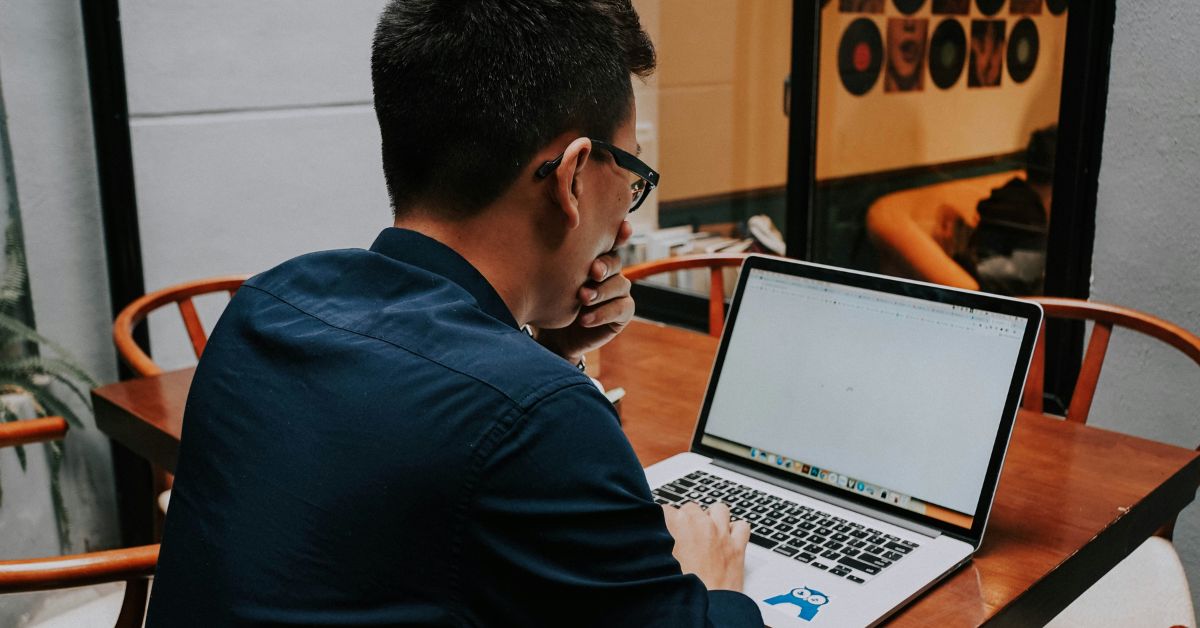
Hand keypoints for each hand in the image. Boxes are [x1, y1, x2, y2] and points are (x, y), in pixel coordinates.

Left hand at [536, 221, 635, 362]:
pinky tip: (584, 319)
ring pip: (621, 284)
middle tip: (592, 271)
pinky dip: (603, 313)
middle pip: (615, 262)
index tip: (622, 227)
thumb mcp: (545, 279)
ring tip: (583, 297)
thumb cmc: (547, 301)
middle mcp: (609, 271)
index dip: (618, 234)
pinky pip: (622, 308)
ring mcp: (618, 291)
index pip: (608, 242)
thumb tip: (539, 237)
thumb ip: (549, 261)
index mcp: (593, 257)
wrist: (553, 337)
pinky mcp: (622, 313)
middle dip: (605, 265)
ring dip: (601, 291)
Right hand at [661, 502, 749, 591]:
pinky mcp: (737, 546)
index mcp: (675, 524)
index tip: (666, 531)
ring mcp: (720, 533)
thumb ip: (655, 544)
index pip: (666, 509)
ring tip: (707, 531)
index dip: (665, 522)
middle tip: (684, 538)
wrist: (704, 607)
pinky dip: (736, 530)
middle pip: (691, 508)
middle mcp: (699, 523)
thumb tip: (653, 541)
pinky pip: (742, 526)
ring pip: (719, 510)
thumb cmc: (679, 588)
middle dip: (688, 520)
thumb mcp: (657, 562)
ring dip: (713, 518)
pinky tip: (728, 539)